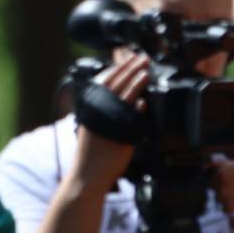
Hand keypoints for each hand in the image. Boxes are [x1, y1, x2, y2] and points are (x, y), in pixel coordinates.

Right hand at [74, 54, 150, 192]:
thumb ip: (106, 110)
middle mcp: (97, 110)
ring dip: (135, 80)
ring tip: (145, 70)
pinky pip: (128, 117)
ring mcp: (106, 120)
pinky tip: (144, 99)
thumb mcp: (95, 125)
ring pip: (122, 95)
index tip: (128, 57)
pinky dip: (136, 106)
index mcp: (91, 105)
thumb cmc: (92, 153)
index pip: (105, 79)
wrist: (88, 175)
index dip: (118, 66)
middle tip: (141, 57)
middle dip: (129, 67)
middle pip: (115, 82)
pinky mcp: (117, 133)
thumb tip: (124, 99)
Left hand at [213, 157, 233, 232]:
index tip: (219, 188)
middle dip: (220, 198)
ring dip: (226, 211)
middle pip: (223, 188)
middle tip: (225, 201)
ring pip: (229, 205)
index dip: (215, 183)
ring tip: (232, 210)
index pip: (221, 172)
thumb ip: (227, 168)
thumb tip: (206, 162)